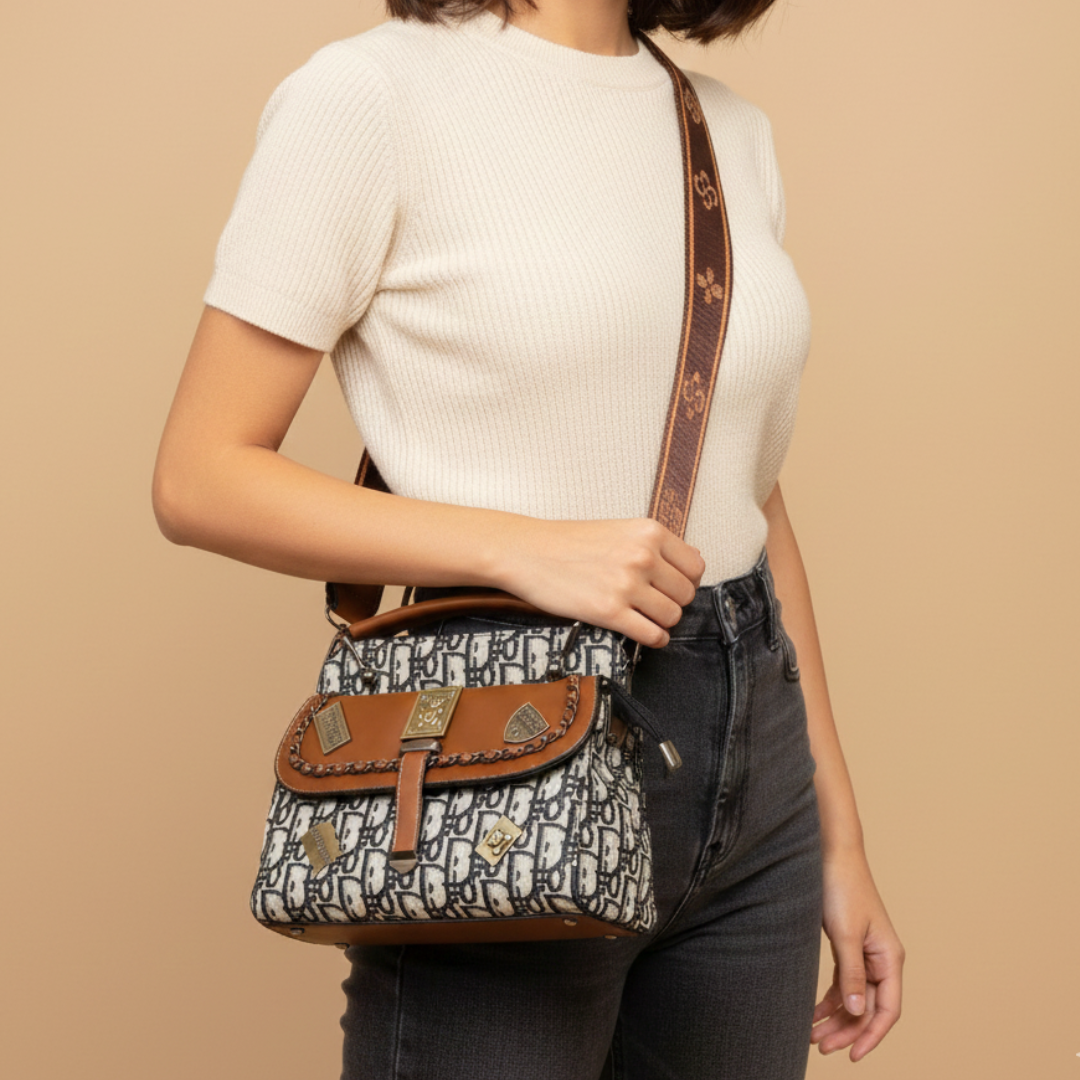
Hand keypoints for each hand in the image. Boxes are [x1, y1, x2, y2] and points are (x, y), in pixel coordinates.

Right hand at [496, 516, 705, 646]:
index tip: (671, 586)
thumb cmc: (566, 542)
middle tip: (654, 604)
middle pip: (686, 594)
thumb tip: (692, 561)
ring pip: (672, 616)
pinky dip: (653, 639)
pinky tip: (642, 633)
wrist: (526, 551)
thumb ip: (654, 545)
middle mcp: (643, 556)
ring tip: (644, 618)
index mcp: (648, 532)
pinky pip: (652, 635)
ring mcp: (627, 585)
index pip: (695, 566)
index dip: (686, 580)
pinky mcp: (609, 611)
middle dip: (673, 603)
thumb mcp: (618, 529)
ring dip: (661, 622)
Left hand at [811, 848, 904, 1061]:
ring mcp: (865, 953)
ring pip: (854, 997)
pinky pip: (843, 982)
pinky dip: (829, 999)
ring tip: (812, 1036)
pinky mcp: (848, 946)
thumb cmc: (841, 887)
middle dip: (846, 1031)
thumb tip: (858, 1012)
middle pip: (868, 1008)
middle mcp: (881, 959)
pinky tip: (813, 1013)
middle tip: (820, 1047)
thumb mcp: (845, 934)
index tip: (853, 1056)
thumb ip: (852, 974)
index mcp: (889, 957)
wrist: (829, 854)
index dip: (872, 1036)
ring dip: (835, 1018)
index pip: (887, 1010)